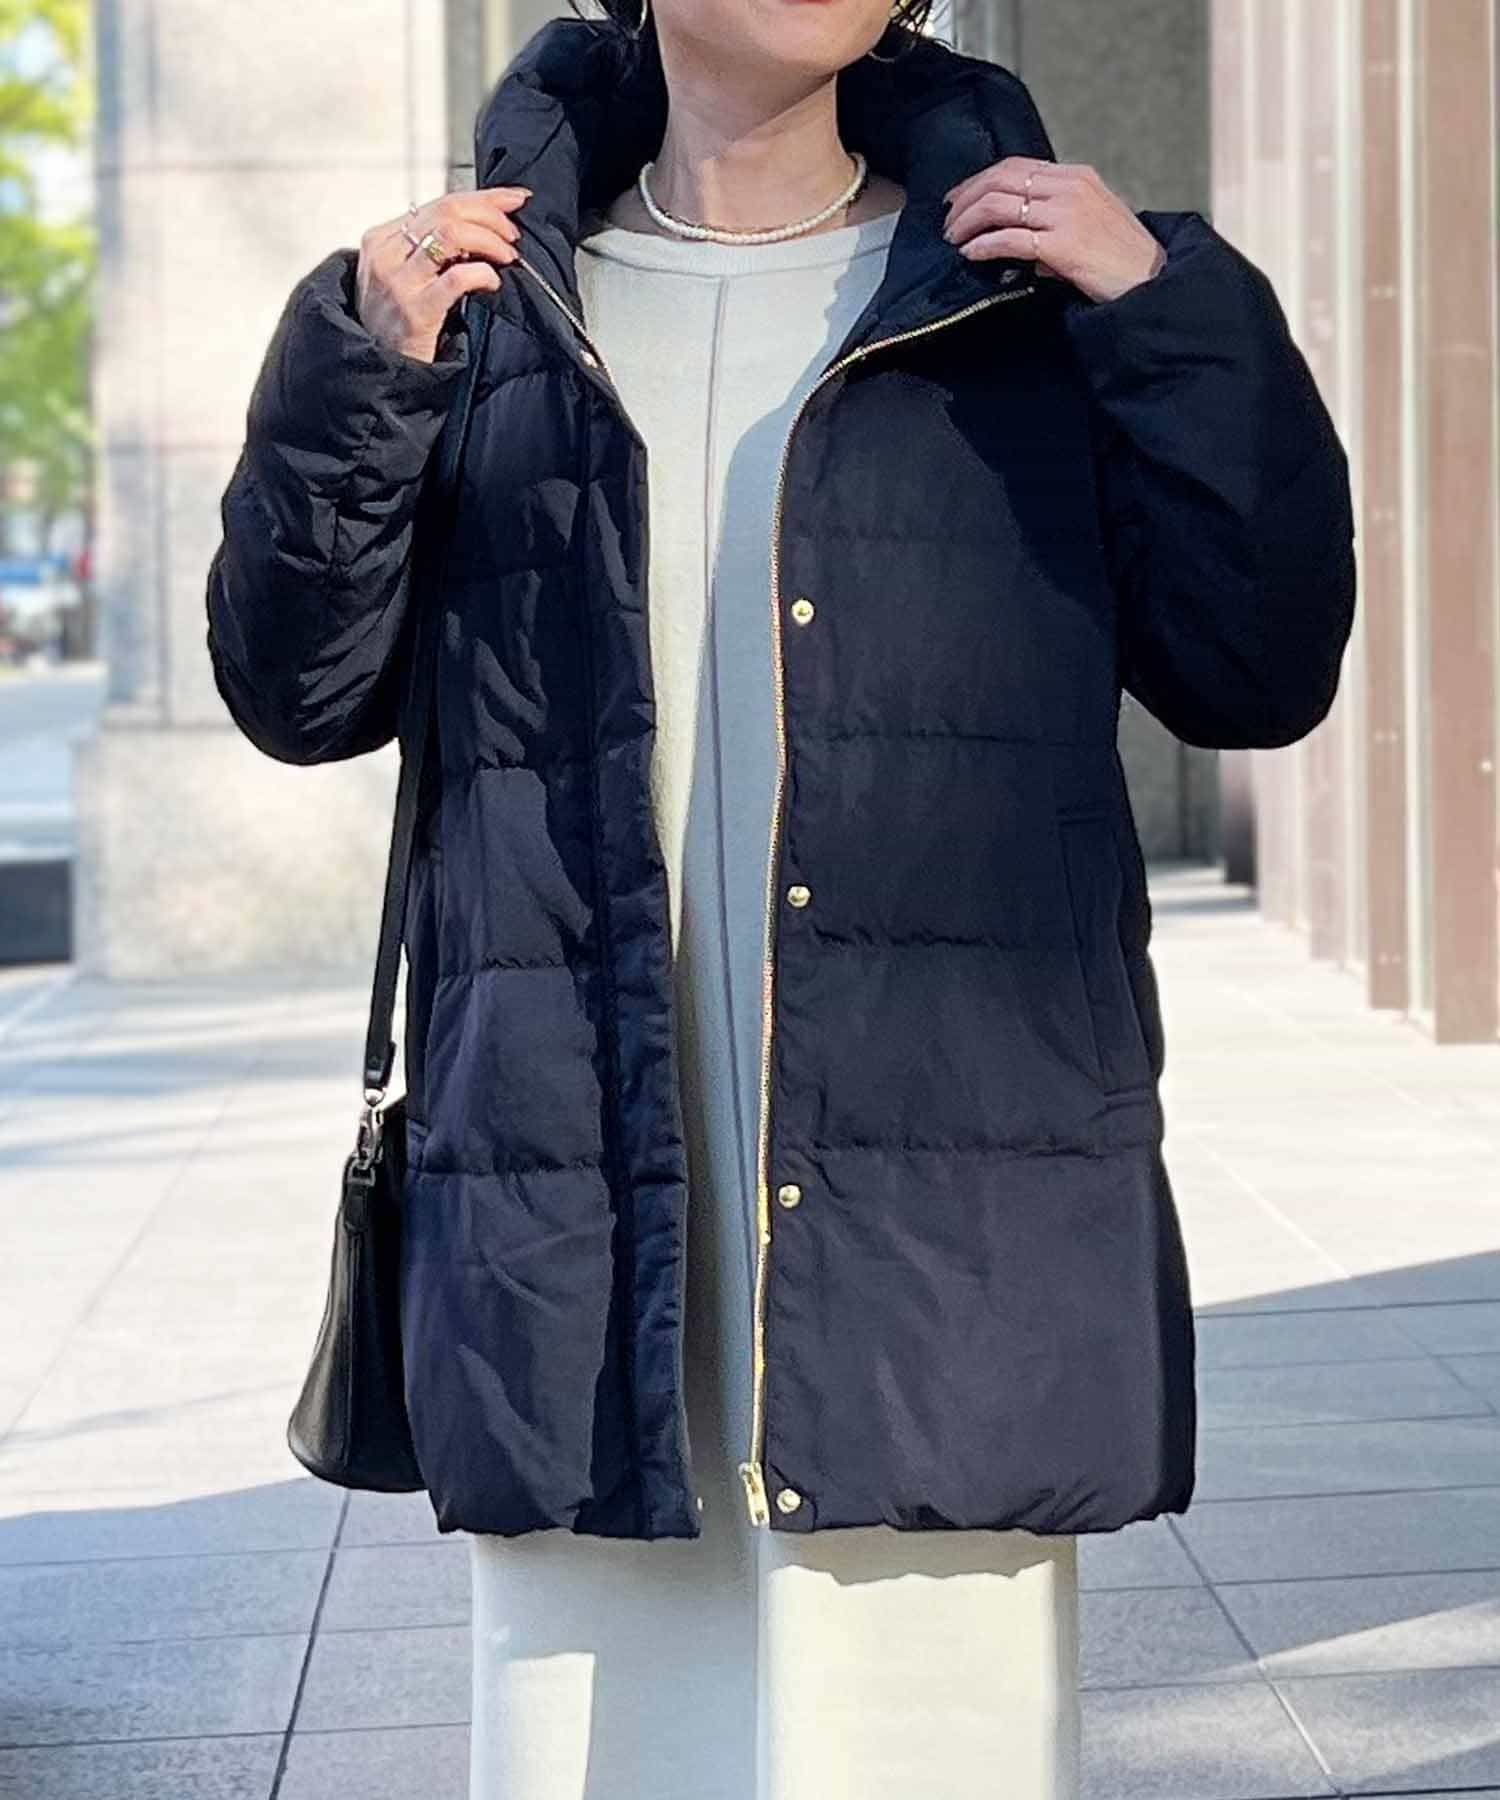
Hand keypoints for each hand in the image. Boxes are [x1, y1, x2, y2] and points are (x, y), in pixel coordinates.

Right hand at [356, 186, 532, 363]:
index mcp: (382, 238)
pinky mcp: (415, 309)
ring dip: (490, 240)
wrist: (380, 368)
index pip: (440, 202)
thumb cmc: (396, 323)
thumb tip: (480, 226)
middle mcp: (386, 254)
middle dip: (490, 215)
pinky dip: (482, 273)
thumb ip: (431, 248)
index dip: (483, 198)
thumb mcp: (403, 274)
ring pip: (452, 234)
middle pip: (447, 211)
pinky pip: (457, 278)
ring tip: (507, 255)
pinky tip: (492, 281)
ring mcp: (398, 281)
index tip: (513, 200)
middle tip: (512, 233)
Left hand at [940, 158, 1165, 303]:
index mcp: (1076, 176)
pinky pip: (1008, 239)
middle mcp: (1069, 187)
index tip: (958, 198)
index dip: (979, 180)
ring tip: (953, 240)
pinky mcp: (1062, 244)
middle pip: (1000, 179)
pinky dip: (982, 246)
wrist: (1151, 281)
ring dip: (967, 222)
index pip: (1015, 166)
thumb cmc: (1122, 258)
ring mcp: (1065, 214)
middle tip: (947, 222)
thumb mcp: (1092, 221)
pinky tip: (970, 254)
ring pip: (998, 205)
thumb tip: (1018, 235)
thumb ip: (1056, 218)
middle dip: (966, 199)